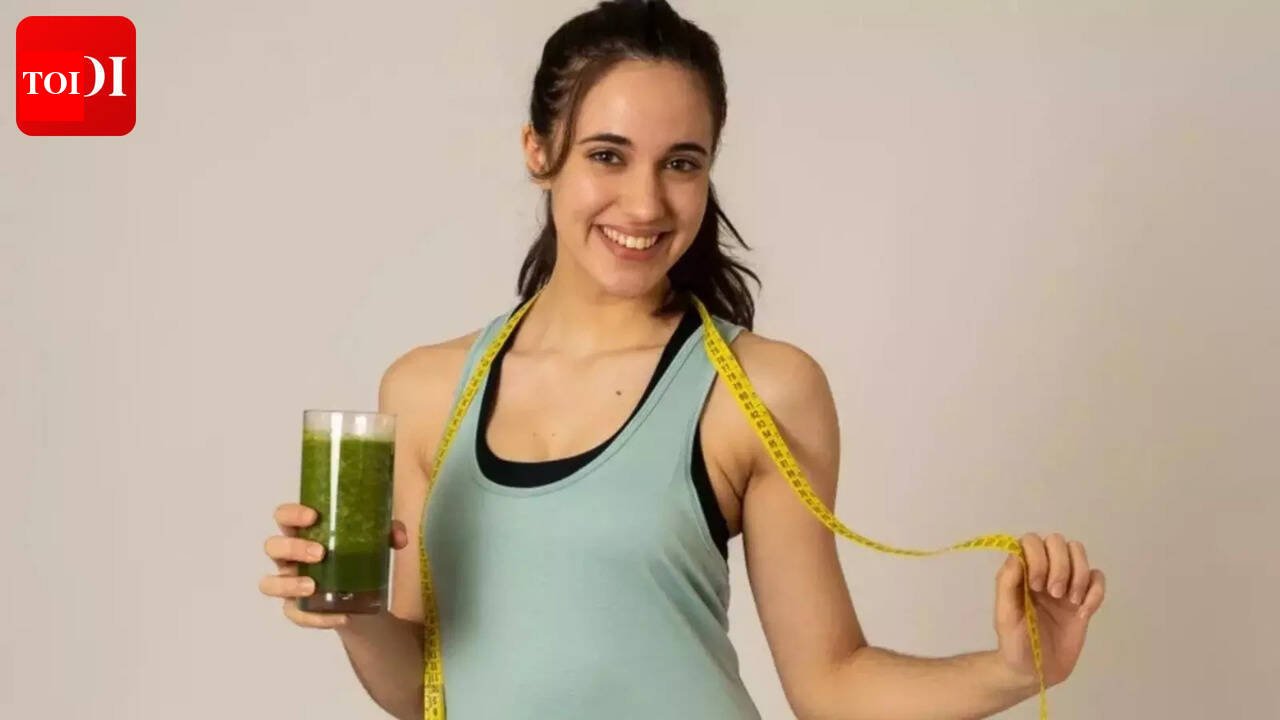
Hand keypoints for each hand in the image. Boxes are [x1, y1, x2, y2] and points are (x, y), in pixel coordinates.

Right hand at [259, 502, 408, 628]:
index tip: (313, 516)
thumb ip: (388, 533)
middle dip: (293, 548)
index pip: (283, 516)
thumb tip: (400, 537)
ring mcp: (288, 583)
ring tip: (314, 587)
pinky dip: (315, 618)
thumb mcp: (375, 542)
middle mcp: (289, 556)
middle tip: (321, 553)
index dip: (291, 514)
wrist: (364, 597)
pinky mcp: (296, 609)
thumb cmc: (358, 556)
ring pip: (269, 583)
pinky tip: (338, 616)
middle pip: (273, 546)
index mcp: (302, 532)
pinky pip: (295, 614)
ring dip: (290, 584)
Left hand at [993, 532, 1106, 687]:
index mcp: (1022, 572)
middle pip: (1058, 541)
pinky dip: (1095, 592)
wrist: (1035, 670)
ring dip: (1079, 575)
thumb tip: (1017, 555)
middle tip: (1054, 595)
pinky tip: (1083, 612)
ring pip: (1079, 553)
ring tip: (1070, 602)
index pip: (1032, 541)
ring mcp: (1066, 584)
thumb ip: (1007, 583)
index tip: (1036, 585)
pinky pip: (1098, 578)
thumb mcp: (1005, 614)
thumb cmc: (1014, 641)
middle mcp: (1044, 572)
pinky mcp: (1084, 600)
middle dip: (1060, 565)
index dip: (1038, 557)